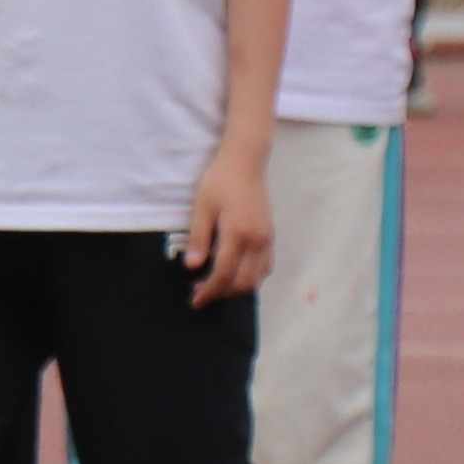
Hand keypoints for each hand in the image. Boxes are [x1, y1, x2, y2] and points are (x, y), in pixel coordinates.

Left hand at [178, 146, 274, 300]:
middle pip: (243, 282)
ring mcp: (266, 238)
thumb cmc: (220, 182)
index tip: (195, 300)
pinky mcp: (270, 236)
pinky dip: (250, 277)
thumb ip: (199, 238)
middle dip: (221, 293)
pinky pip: (265, 267)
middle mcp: (256, 239)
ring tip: (215, 285)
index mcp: (237, 232)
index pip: (224, 274)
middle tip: (200, 293)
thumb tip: (193, 267)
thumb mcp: (202, 207)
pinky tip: (233, 274)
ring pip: (257, 278)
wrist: (245, 162)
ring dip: (236, 288)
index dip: (209, 291)